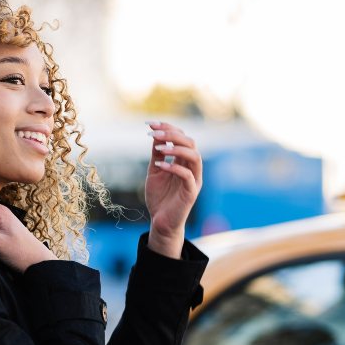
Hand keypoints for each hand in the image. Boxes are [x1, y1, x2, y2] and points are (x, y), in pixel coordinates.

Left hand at [145, 121, 202, 258]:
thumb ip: (157, 154)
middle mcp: (191, 168)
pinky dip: (175, 167)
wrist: (160, 221)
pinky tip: (161, 165)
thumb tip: (155, 133)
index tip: (150, 123)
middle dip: (172, 134)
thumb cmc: (159, 197)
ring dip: (176, 148)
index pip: (181, 138)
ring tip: (158, 148)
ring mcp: (193, 180)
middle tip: (153, 133)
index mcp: (183, 161)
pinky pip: (188, 176)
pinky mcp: (191, 193)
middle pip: (190, 143)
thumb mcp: (155, 171)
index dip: (168, 127)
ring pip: (194, 156)